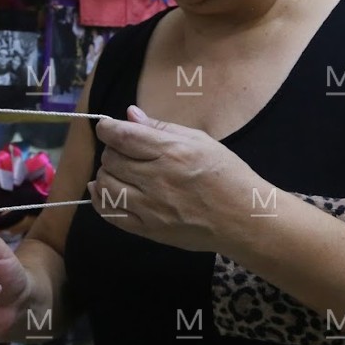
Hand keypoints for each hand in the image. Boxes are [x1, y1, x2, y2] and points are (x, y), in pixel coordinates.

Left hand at [88, 105, 264, 252]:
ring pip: (105, 186)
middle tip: (123, 150)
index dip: (107, 128)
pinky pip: (110, 214)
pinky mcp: (148, 230)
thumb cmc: (227, 175)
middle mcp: (157, 179)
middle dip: (111, 150)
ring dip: (105, 173)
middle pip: (111, 159)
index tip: (107, 127)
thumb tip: (130, 114)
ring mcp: (150, 208)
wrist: (244, 219)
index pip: (122, 136)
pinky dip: (100, 199)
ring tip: (119, 170)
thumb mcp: (200, 141)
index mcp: (171, 152)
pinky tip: (103, 190)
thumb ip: (161, 127)